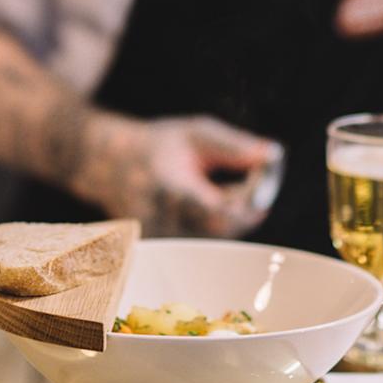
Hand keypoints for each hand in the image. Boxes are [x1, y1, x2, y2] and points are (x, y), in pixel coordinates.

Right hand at [72, 112, 282, 237]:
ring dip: (231, 213)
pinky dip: (215, 222)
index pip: (220, 212)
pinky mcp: (162, 249)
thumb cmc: (159, 145)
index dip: (249, 200)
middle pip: (222, 228)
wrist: (110, 165)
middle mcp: (161, 221)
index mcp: (169, 189)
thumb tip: (272, 155)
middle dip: (244, 203)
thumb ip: (234, 146)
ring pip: (216, 237)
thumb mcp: (196, 134)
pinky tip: (203, 200)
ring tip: (215, 185)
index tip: (262, 177)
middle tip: (247, 177)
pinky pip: (203, 241)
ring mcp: (159, 239)